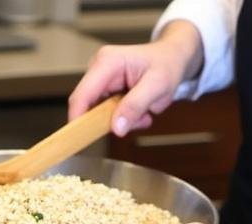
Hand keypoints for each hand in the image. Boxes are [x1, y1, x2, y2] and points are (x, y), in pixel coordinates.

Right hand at [68, 21, 203, 137]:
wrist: (173, 56)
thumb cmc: (167, 64)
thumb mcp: (158, 85)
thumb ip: (135, 106)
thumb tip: (115, 128)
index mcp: (107, 62)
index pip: (82, 95)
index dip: (78, 118)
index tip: (82, 139)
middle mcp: (99, 68)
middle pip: (89, 106)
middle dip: (111, 120)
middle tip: (139, 119)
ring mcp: (100, 79)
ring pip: (99, 113)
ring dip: (122, 119)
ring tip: (144, 112)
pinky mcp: (105, 88)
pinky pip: (107, 112)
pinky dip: (124, 117)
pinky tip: (140, 109)